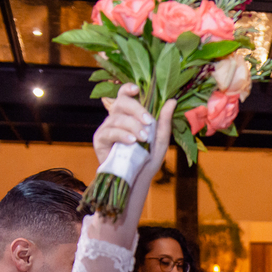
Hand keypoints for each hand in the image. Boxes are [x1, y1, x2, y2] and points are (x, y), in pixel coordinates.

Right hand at [92, 84, 174, 229]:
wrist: (136, 181)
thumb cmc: (146, 160)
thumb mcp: (159, 140)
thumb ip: (164, 121)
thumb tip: (172, 100)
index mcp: (129, 116)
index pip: (125, 96)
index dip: (128, 89)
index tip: (137, 89)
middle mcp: (116, 119)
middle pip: (121, 103)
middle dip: (136, 109)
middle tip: (149, 121)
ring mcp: (106, 128)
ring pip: (116, 117)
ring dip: (132, 126)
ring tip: (143, 138)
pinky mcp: (99, 140)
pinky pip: (109, 132)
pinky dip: (121, 134)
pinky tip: (131, 141)